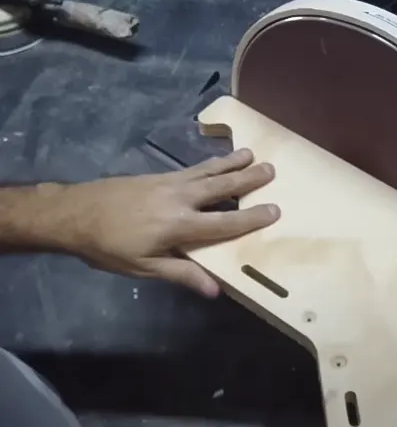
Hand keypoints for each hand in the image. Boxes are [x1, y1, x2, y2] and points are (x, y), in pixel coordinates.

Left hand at [54, 149, 278, 296]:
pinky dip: (210, 163)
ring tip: (252, 154)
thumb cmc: (108, 247)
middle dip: (248, 179)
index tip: (275, 210)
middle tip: (272, 170)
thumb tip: (215, 289)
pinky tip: (217, 161)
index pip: (224, 223)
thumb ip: (181, 273)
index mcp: (179, 225)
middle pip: (221, 187)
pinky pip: (192, 168)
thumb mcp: (144, 268)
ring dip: (232, 163)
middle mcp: (180, 199)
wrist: (74, 214)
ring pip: (208, 171)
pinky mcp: (159, 176)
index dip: (251, 218)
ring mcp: (169, 183)